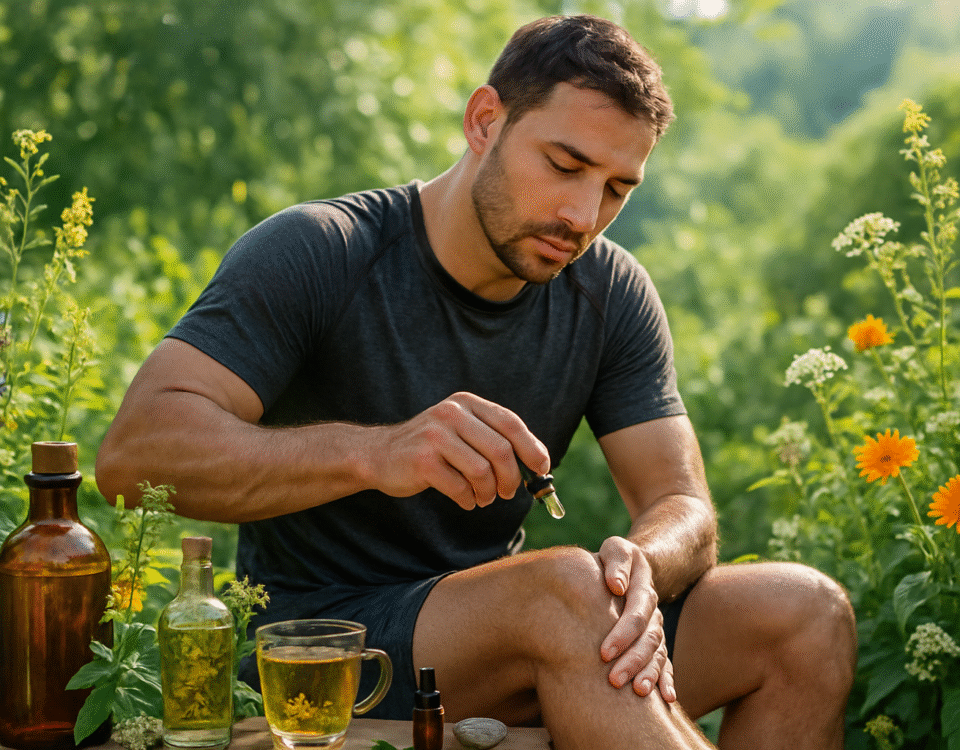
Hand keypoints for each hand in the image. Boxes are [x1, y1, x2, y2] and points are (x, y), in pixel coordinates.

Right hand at [367, 392, 548, 510]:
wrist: (379, 454)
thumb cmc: (431, 448)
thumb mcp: (461, 431)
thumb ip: (493, 440)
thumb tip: (539, 464)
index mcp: (466, 403)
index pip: (510, 423)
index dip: (531, 447)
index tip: (542, 467)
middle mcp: (452, 413)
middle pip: (501, 450)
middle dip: (512, 478)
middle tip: (509, 493)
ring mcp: (435, 435)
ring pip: (482, 471)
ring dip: (488, 493)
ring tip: (482, 498)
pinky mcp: (422, 460)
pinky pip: (460, 487)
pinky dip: (468, 500)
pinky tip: (464, 500)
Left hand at [596, 536, 676, 702]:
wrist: (636, 567)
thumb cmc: (616, 559)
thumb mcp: (616, 549)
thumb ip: (616, 562)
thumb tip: (615, 586)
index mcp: (643, 590)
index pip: (636, 615)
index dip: (622, 634)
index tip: (604, 653)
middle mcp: (654, 613)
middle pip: (649, 640)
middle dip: (633, 661)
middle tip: (615, 680)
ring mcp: (657, 629)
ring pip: (658, 654)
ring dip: (650, 674)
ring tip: (639, 692)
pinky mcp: (655, 643)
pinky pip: (665, 663)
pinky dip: (667, 680)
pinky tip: (667, 699)